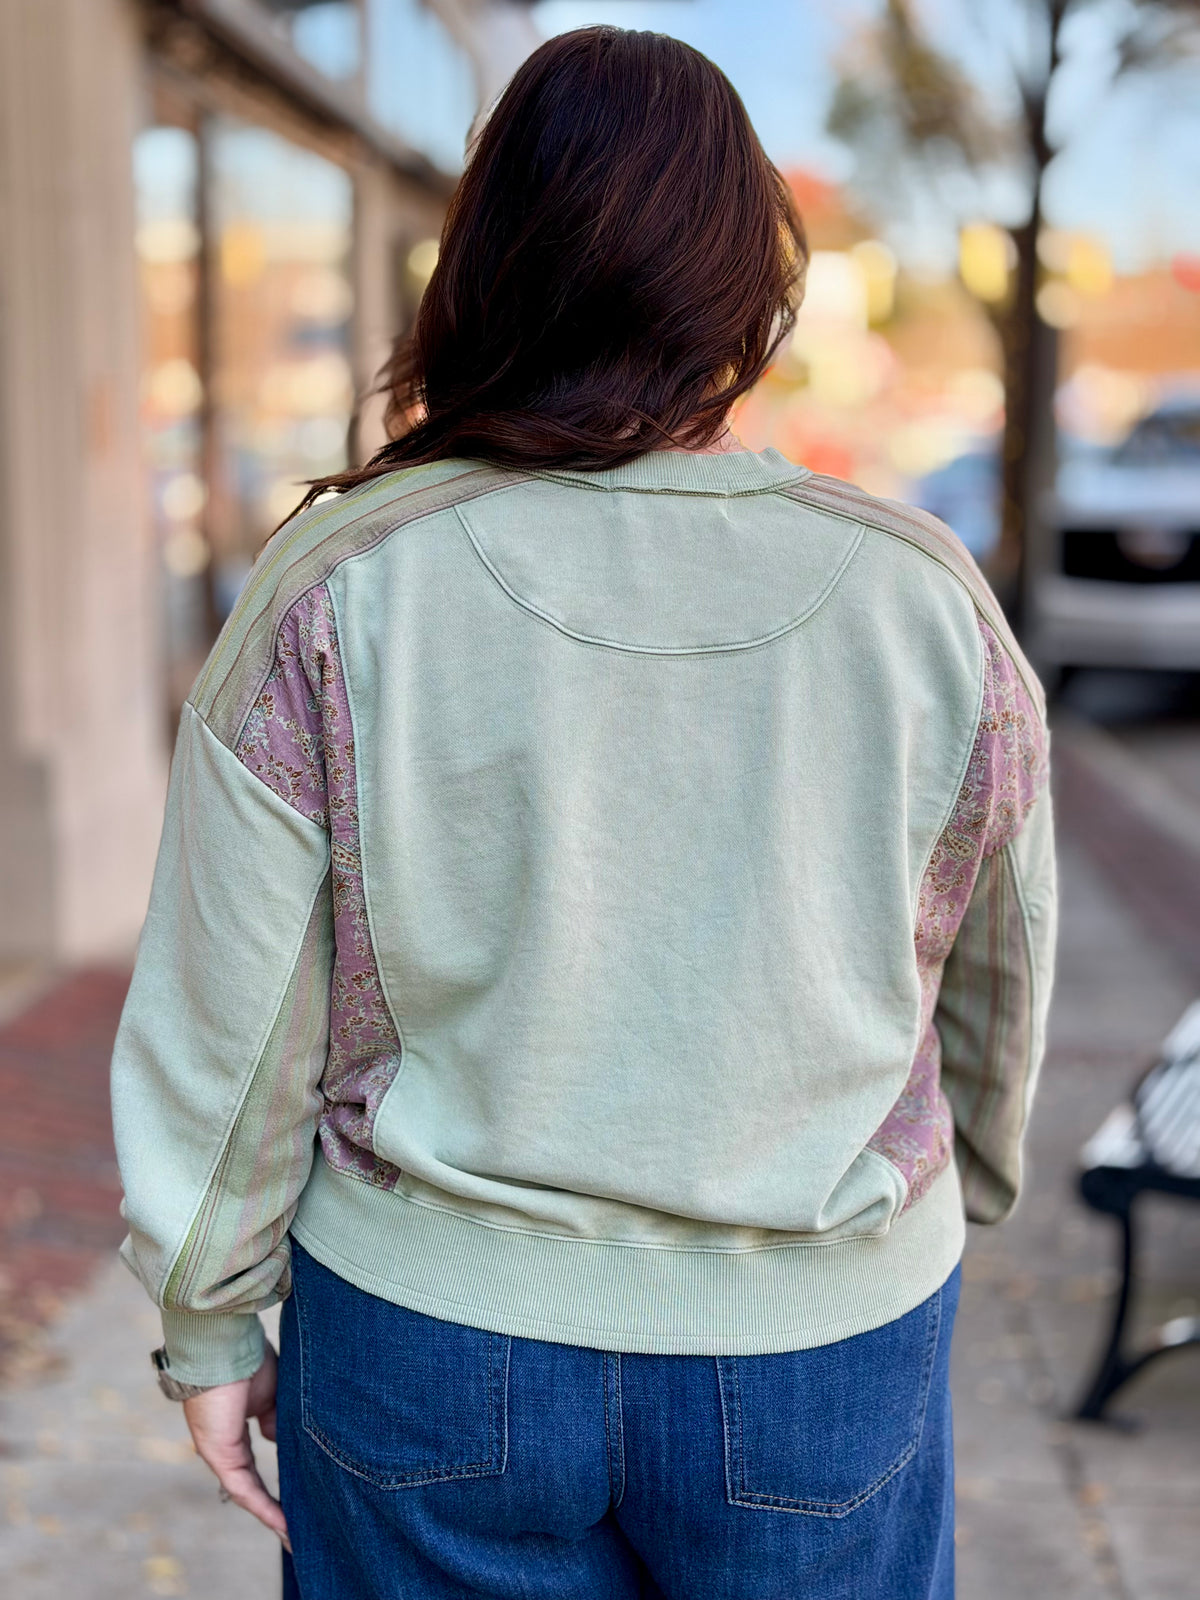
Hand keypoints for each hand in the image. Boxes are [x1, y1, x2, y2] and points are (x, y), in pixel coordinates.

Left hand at [183, 1344, 289, 1548]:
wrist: (224, 1346)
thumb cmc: (248, 1358)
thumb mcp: (273, 1392)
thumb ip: (278, 1419)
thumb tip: (284, 1439)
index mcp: (236, 1426)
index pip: (257, 1462)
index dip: (278, 1480)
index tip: (300, 1493)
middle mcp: (226, 1443)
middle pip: (253, 1484)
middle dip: (275, 1507)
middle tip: (298, 1528)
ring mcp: (221, 1451)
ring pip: (249, 1492)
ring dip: (271, 1515)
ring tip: (294, 1536)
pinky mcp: (220, 1455)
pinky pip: (244, 1489)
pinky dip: (264, 1507)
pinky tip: (284, 1524)